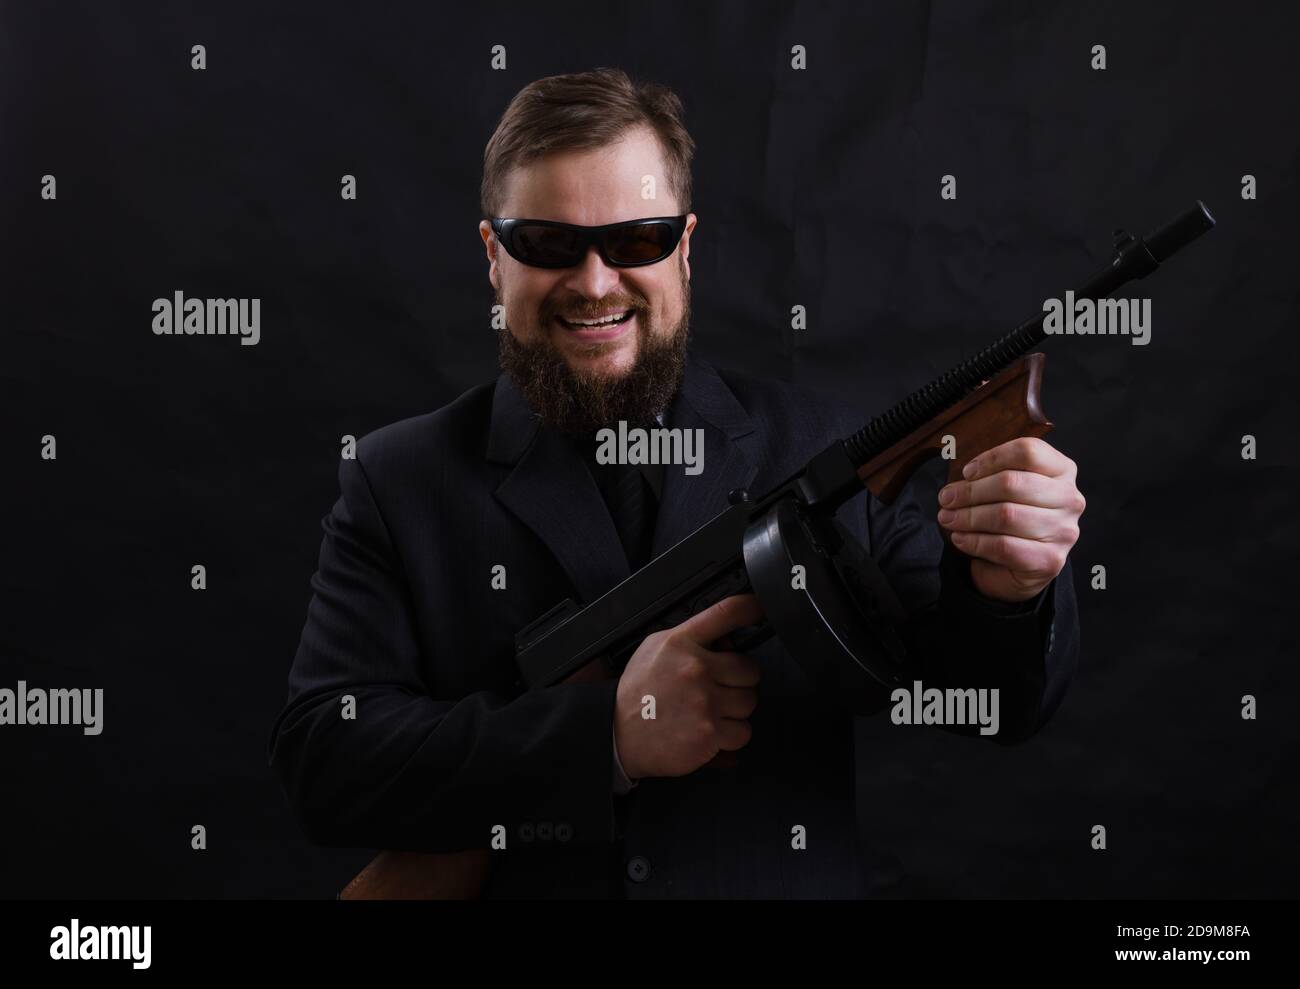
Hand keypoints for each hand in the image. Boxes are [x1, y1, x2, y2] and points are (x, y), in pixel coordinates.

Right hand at [613, 594, 762, 780]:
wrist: (618, 733)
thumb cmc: (638, 693)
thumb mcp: (655, 649)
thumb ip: (691, 639)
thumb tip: (728, 641)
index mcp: (681, 643)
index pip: (725, 614)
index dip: (751, 608)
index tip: (761, 609)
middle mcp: (695, 669)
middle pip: (750, 670)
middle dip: (739, 681)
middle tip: (718, 688)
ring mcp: (704, 702)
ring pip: (749, 701)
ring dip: (735, 709)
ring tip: (709, 711)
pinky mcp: (709, 732)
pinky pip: (743, 731)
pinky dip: (730, 735)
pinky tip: (709, 730)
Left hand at [937, 437, 1084, 602]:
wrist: (1021, 568)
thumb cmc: (1011, 519)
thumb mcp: (1006, 489)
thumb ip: (991, 475)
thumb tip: (960, 480)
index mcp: (1062, 471)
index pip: (1028, 451)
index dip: (991, 458)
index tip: (966, 472)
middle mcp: (1069, 498)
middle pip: (1012, 483)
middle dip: (970, 491)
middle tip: (946, 498)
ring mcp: (1064, 531)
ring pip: (1006, 515)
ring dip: (968, 517)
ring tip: (948, 518)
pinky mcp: (1050, 560)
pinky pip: (1003, 546)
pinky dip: (975, 541)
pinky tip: (960, 538)